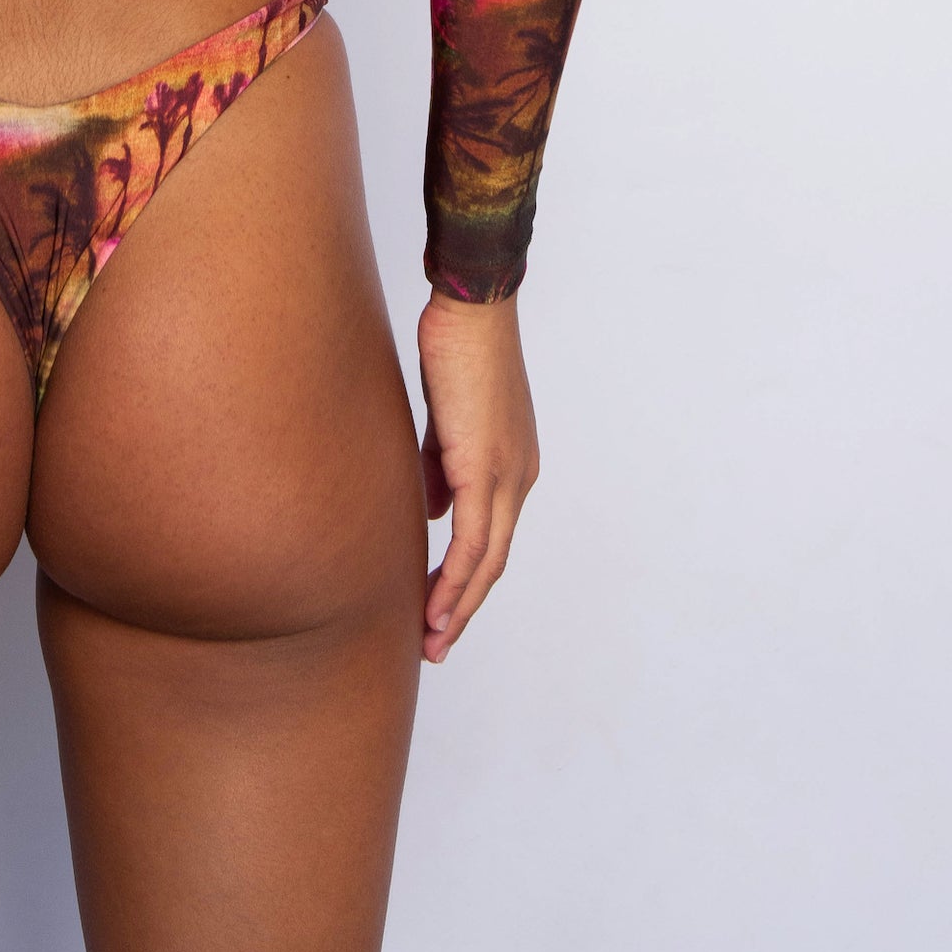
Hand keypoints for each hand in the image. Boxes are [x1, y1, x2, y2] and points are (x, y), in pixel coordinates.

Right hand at [417, 289, 539, 662]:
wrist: (472, 307)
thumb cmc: (456, 348)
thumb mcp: (447, 419)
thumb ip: (439, 467)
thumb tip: (432, 511)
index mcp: (512, 465)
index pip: (491, 537)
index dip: (467, 578)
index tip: (439, 608)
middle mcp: (519, 477)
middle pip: (495, 561)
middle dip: (464, 607)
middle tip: (436, 644)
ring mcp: (508, 475)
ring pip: (487, 560)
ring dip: (459, 604)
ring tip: (432, 639)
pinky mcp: (485, 467)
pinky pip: (472, 539)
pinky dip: (455, 578)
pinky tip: (436, 605)